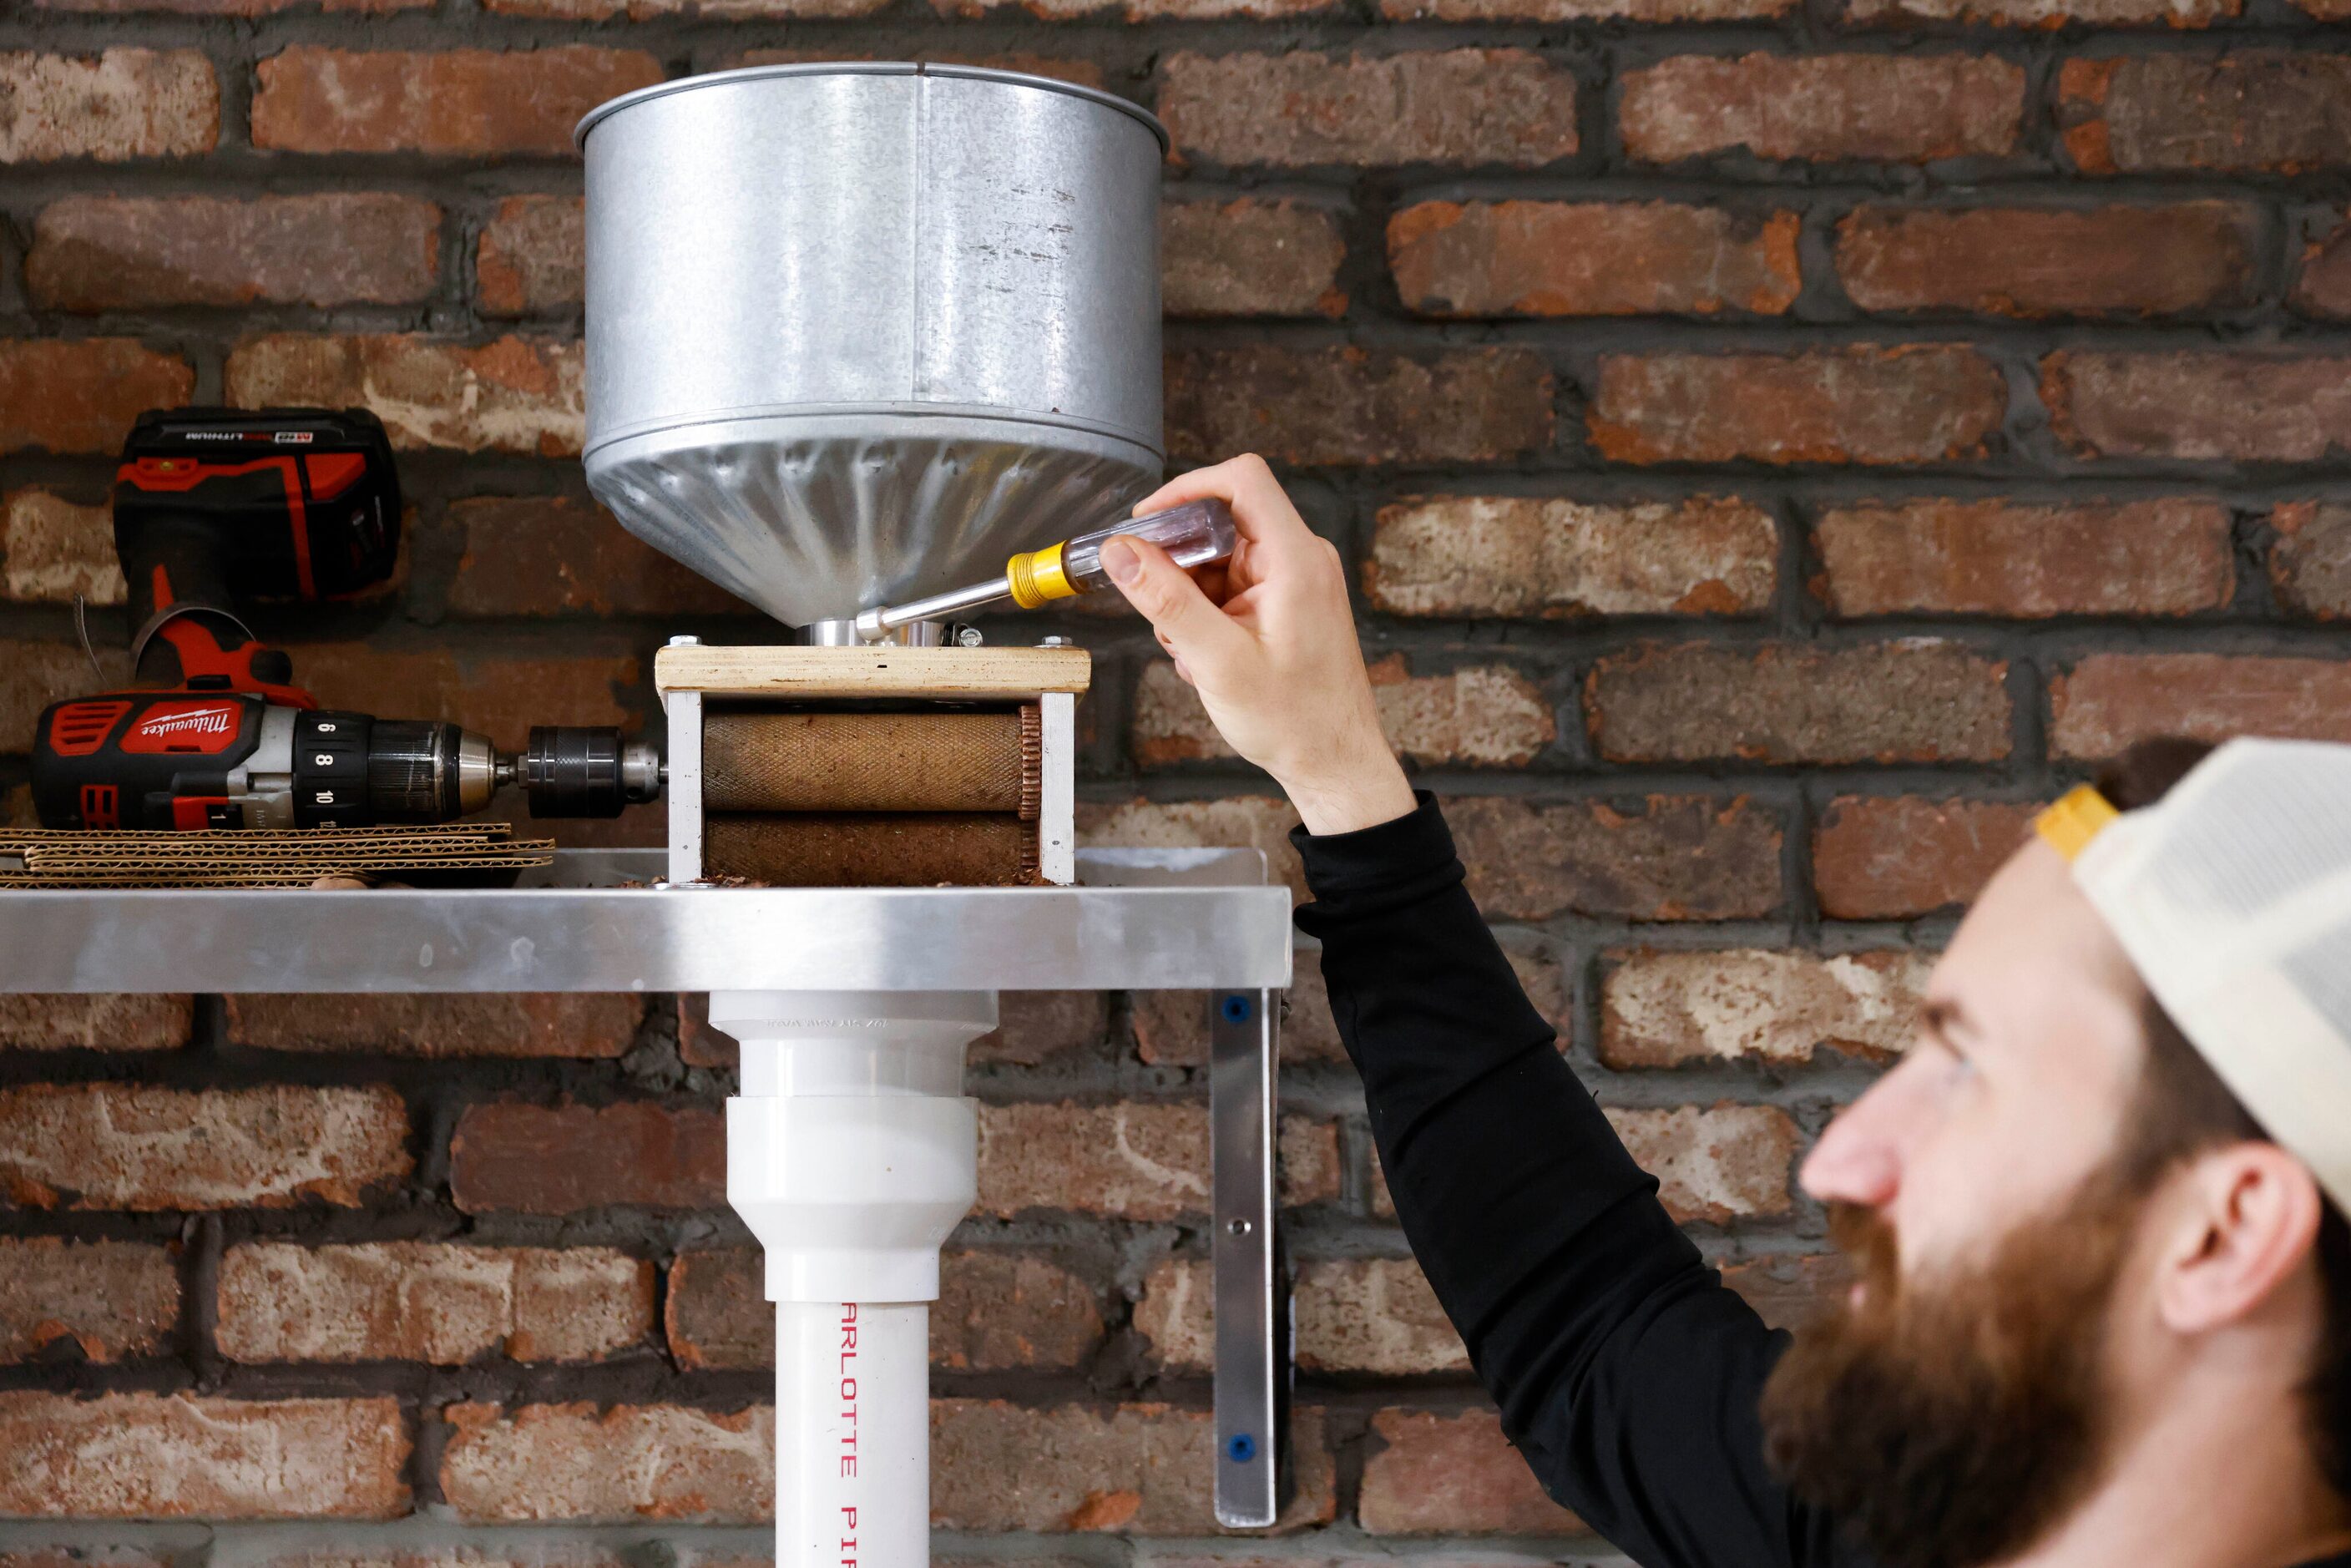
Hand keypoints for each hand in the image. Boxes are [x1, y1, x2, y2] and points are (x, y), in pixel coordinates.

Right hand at [1102, 455, 1416, 836]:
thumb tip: (1120, 551)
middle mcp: (1300, 559)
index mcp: (1296, 559)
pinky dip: (1206, 618)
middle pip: (1219, 524)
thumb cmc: (1294, 720)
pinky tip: (1207, 661)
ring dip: (1189, 602)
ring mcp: (1293, 581)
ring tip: (1194, 654)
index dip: (1186, 489)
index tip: (1145, 523)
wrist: (1333, 763)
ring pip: (1217, 562)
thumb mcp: (1217, 661)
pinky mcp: (1285, 603)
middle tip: (1165, 617)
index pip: (1241, 480)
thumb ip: (1166, 600)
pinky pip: (1229, 589)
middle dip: (1179, 567)